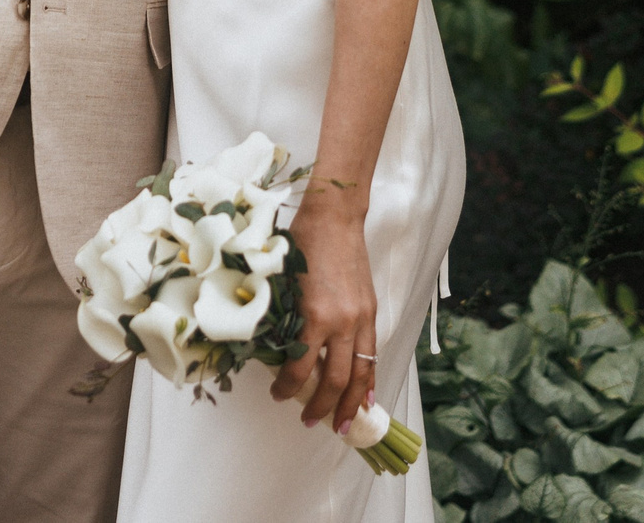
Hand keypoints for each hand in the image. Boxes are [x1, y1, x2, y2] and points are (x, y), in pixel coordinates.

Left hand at [273, 206, 377, 432]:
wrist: (335, 218)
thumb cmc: (301, 243)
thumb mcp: (282, 282)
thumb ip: (282, 317)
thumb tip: (271, 349)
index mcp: (314, 315)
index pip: (300, 368)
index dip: (288, 388)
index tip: (278, 396)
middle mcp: (342, 322)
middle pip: (336, 379)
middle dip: (324, 407)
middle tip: (310, 422)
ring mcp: (361, 318)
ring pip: (361, 373)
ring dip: (352, 403)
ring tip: (345, 425)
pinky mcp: (371, 312)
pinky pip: (373, 354)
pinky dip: (370, 378)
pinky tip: (367, 396)